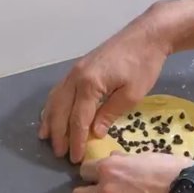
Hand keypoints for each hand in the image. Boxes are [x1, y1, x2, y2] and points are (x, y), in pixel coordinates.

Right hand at [39, 5, 170, 163]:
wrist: (147, 34)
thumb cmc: (144, 64)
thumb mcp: (132, 94)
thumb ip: (110, 113)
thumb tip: (95, 133)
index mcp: (89, 84)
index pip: (78, 119)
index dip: (76, 140)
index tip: (76, 158)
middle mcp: (76, 77)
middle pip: (61, 111)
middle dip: (59, 134)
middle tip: (59, 154)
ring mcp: (74, 71)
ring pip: (55, 99)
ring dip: (50, 119)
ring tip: (46, 137)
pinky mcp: (78, 68)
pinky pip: (59, 90)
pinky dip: (53, 104)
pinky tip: (51, 114)